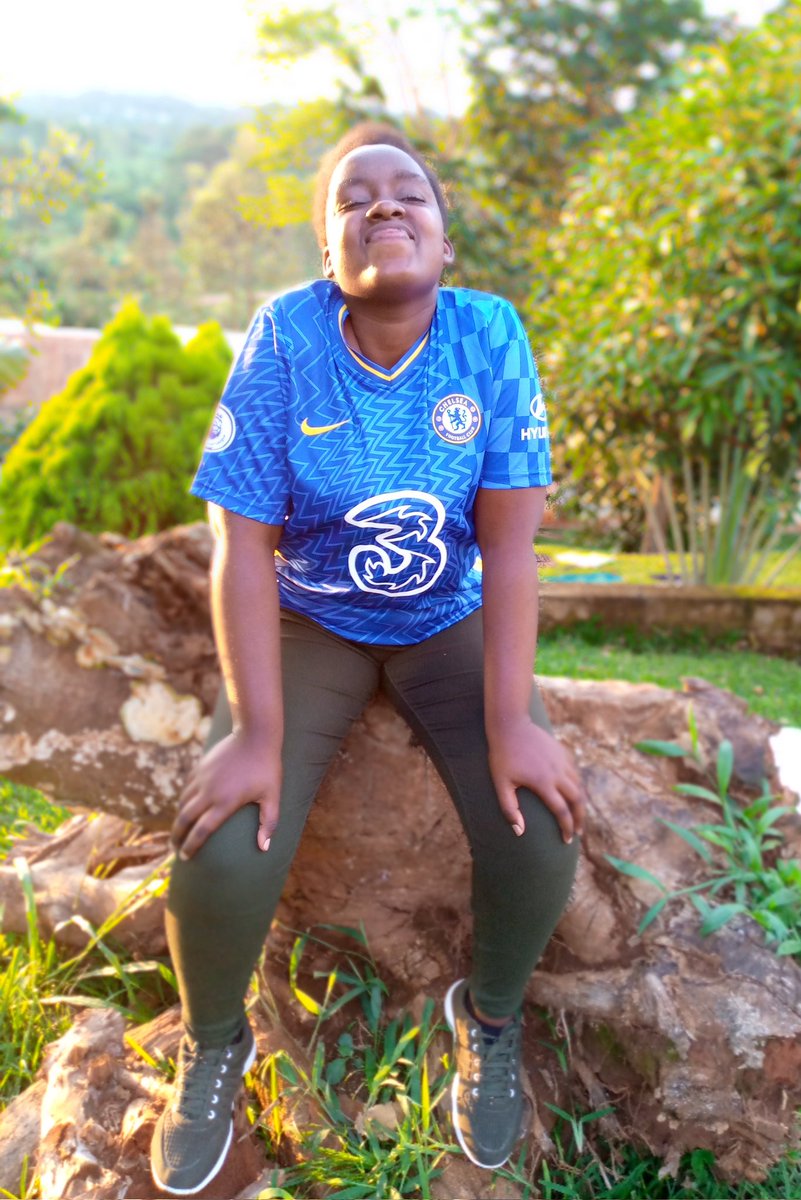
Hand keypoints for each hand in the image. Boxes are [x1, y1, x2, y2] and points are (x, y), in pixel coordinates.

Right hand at [172, 730, 281, 859]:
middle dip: (176, 837)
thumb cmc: (267, 768)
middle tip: (174, 849)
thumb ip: (269, 822)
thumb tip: (264, 848)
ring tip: (178, 831)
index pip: (202, 831)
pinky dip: (183, 801)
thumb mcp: (272, 796)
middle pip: (184, 819)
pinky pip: (186, 788)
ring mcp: (202, 779)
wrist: (255, 735)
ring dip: (178, 819)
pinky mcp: (199, 767)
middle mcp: (209, 792)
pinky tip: (185, 807)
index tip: (185, 857)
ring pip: (182, 803)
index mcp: (225, 803)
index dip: (190, 846)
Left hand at [488, 718, 584, 844]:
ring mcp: (562, 761)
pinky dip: (577, 784)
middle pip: (578, 800)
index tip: (567, 840)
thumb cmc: (502, 756)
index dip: (567, 828)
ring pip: (579, 785)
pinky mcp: (562, 751)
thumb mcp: (501, 784)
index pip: (562, 811)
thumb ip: (509, 808)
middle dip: (580, 818)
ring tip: (578, 814)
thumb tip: (519, 832)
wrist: (510, 725)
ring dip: (581, 802)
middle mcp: (558, 773)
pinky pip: (575, 772)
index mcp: (544, 783)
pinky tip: (573, 790)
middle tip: (579, 831)